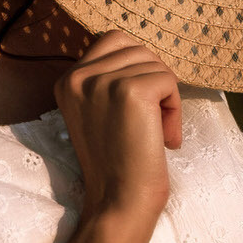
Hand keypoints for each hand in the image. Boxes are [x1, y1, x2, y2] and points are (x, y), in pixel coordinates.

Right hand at [54, 31, 182, 228]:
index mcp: (67, 79)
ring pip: (156, 64)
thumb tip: (144, 51)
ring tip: (156, 133)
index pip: (115, 40)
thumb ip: (110, 78)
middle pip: (139, 49)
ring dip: (166, 98)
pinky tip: (165, 138)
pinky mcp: (129, 91)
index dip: (138, 69)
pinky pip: (169, 81)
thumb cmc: (118, 162)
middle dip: (154, 83)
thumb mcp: (100, 111)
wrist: (119, 202)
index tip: (136, 110)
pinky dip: (175, 109)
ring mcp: (101, 82)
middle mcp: (78, 76)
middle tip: (151, 124)